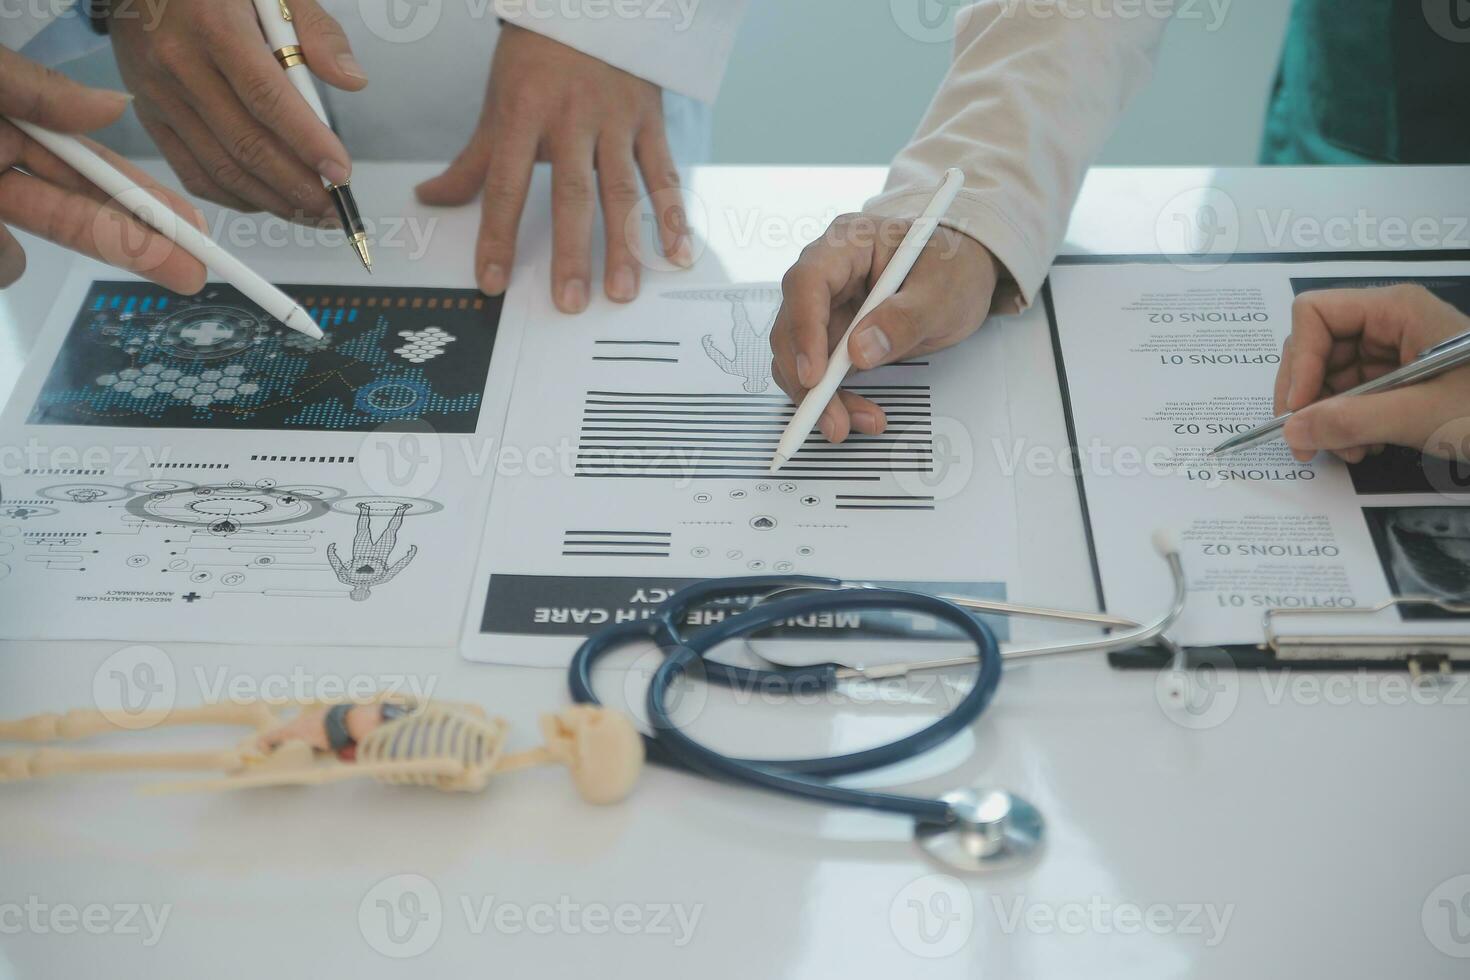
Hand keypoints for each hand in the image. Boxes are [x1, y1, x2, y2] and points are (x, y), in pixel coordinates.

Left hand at [0, 48, 204, 292]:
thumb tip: (113, 104)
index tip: (194, 227)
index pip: (92, 165)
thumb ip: (36, 89)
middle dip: (138, 245)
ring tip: (0, 212)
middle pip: (81, 215)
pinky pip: (2, 265)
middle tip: (191, 272)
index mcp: (5, 121)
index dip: (147, 199)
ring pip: (27, 251)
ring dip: (19, 250)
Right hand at [109, 0, 365, 219]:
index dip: (308, 143)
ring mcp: (158, 93)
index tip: (341, 174)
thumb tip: (352, 80)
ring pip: (221, 167)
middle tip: (336, 207)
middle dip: (299, 186)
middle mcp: (178, 62)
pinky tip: (268, 201)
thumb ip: (317, 30)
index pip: (267, 99)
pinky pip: (192, 170)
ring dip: (273, 200)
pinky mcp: (149, 114)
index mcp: (214, 25)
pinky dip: (234, 196)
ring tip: (312, 213)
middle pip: (247, 143)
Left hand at [415, 24, 691, 311]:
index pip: (505, 185)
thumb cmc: (538, 56)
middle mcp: (570, 117)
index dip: (498, 236)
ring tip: (622, 291)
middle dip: (571, 253)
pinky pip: (664, 172)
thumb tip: (432, 198)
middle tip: (569, 302)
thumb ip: (472, 160)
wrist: (590, 2)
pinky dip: (672, 214)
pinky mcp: (649, 119)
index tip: (493, 282)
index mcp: (523, 112)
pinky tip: (676, 252)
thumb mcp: (499, 102)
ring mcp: (615, 119)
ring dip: (623, 245)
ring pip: (621, 189)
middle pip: (570, 193)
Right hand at [769, 213, 998, 441]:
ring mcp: (827, 308)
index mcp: (847, 244)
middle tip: (833, 418)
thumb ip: (904, 318)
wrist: (963, 275)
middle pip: (792, 327)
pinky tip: (859, 414)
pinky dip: (833, 399)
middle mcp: (827, 275)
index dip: (803, 329)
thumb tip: (860, 351)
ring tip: (856, 422)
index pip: (807, 282)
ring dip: (819, 397)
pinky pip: (820, 374)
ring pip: (799, 358)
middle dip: (807, 379)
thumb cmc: (953, 267)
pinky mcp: (834, 338)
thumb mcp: (942, 291)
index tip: (814, 374)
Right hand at [1275, 284, 1469, 462]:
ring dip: (1327, 418)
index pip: (1315, 314)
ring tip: (1349, 450)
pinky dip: (1347, 424)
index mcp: (1396, 310)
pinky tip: (1366, 446)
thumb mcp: (1423, 415)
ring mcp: (1392, 350)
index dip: (1300, 361)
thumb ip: (1353, 422)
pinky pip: (1350, 395)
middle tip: (1308, 443)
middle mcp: (1389, 322)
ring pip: (1329, 376)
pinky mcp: (1398, 378)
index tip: (1299, 410)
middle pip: (1315, 347)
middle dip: (1308, 397)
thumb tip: (1292, 431)